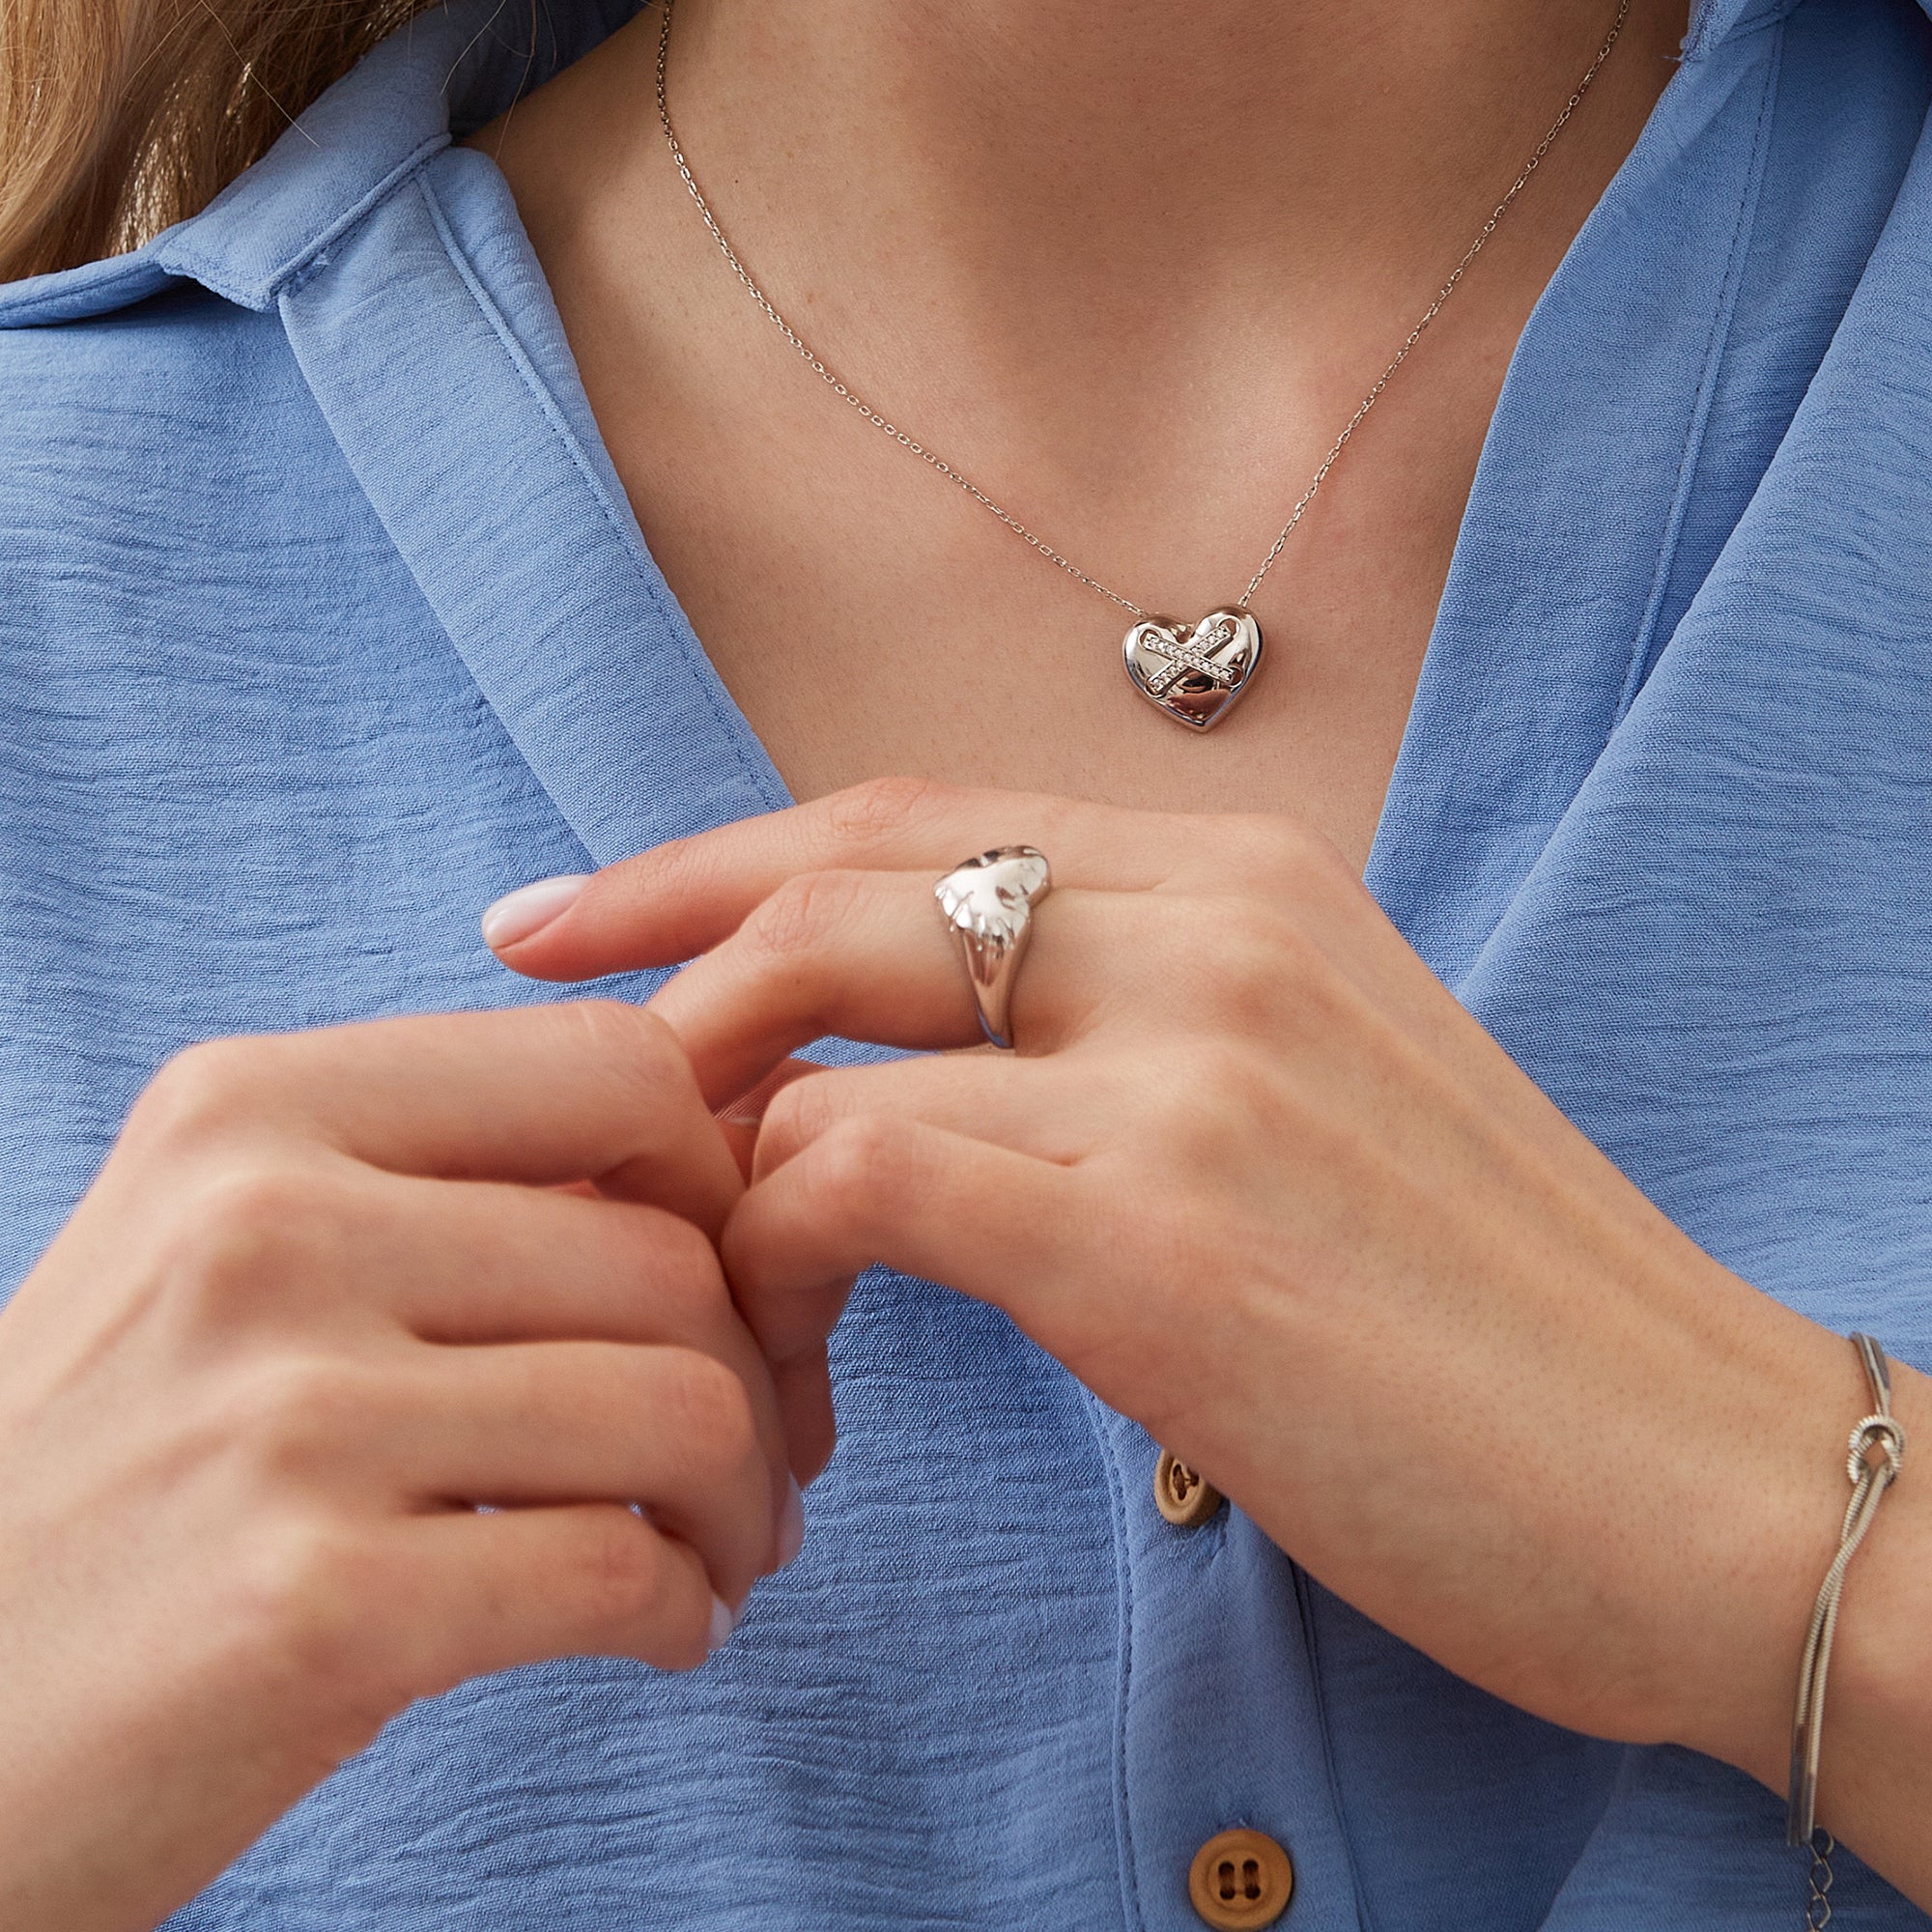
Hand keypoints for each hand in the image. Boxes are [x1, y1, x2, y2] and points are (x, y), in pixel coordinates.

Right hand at [0, 1004, 794, 1931]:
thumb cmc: (115, 1479)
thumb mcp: (231, 1263)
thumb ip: (442, 1192)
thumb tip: (720, 1179)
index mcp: (253, 1108)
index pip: (616, 1066)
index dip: (720, 1178)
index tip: (727, 1282)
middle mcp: (262, 1226)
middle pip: (672, 1253)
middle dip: (762, 1372)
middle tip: (759, 1461)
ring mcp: (284, 1414)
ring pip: (681, 1408)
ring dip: (743, 1501)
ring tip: (718, 1553)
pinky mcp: (311, 1605)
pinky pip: (620, 1571)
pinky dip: (685, 1611)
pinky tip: (663, 1631)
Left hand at [494, 777, 1931, 1905]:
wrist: (1700, 1472)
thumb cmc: (1493, 1309)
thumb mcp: (1317, 1093)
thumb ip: (1138, 1031)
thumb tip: (922, 1063)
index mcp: (1252, 879)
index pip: (913, 810)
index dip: (721, 851)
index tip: (585, 918)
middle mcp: (1215, 928)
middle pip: (835, 874)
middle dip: (648, 939)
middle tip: (536, 1027)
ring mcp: (1189, 1067)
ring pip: (819, 1031)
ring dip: (711, 1143)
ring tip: (690, 1257)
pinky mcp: (1162, 1231)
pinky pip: (862, 1180)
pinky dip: (780, 1258)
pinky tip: (799, 1354)